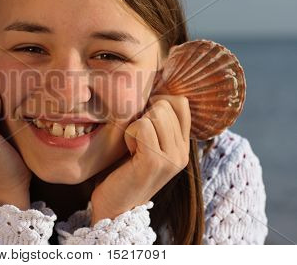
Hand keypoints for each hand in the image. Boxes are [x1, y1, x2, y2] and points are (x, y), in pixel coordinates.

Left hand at [90, 95, 190, 225]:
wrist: (115, 207)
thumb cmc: (122, 170)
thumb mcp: (144, 143)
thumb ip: (155, 123)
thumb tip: (152, 91)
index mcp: (182, 145)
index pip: (181, 102)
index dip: (157, 102)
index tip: (142, 120)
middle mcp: (183, 151)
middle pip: (165, 104)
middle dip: (143, 116)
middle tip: (135, 141)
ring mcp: (172, 157)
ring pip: (155, 112)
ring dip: (134, 126)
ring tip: (132, 148)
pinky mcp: (156, 161)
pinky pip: (141, 126)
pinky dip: (129, 135)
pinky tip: (129, 153)